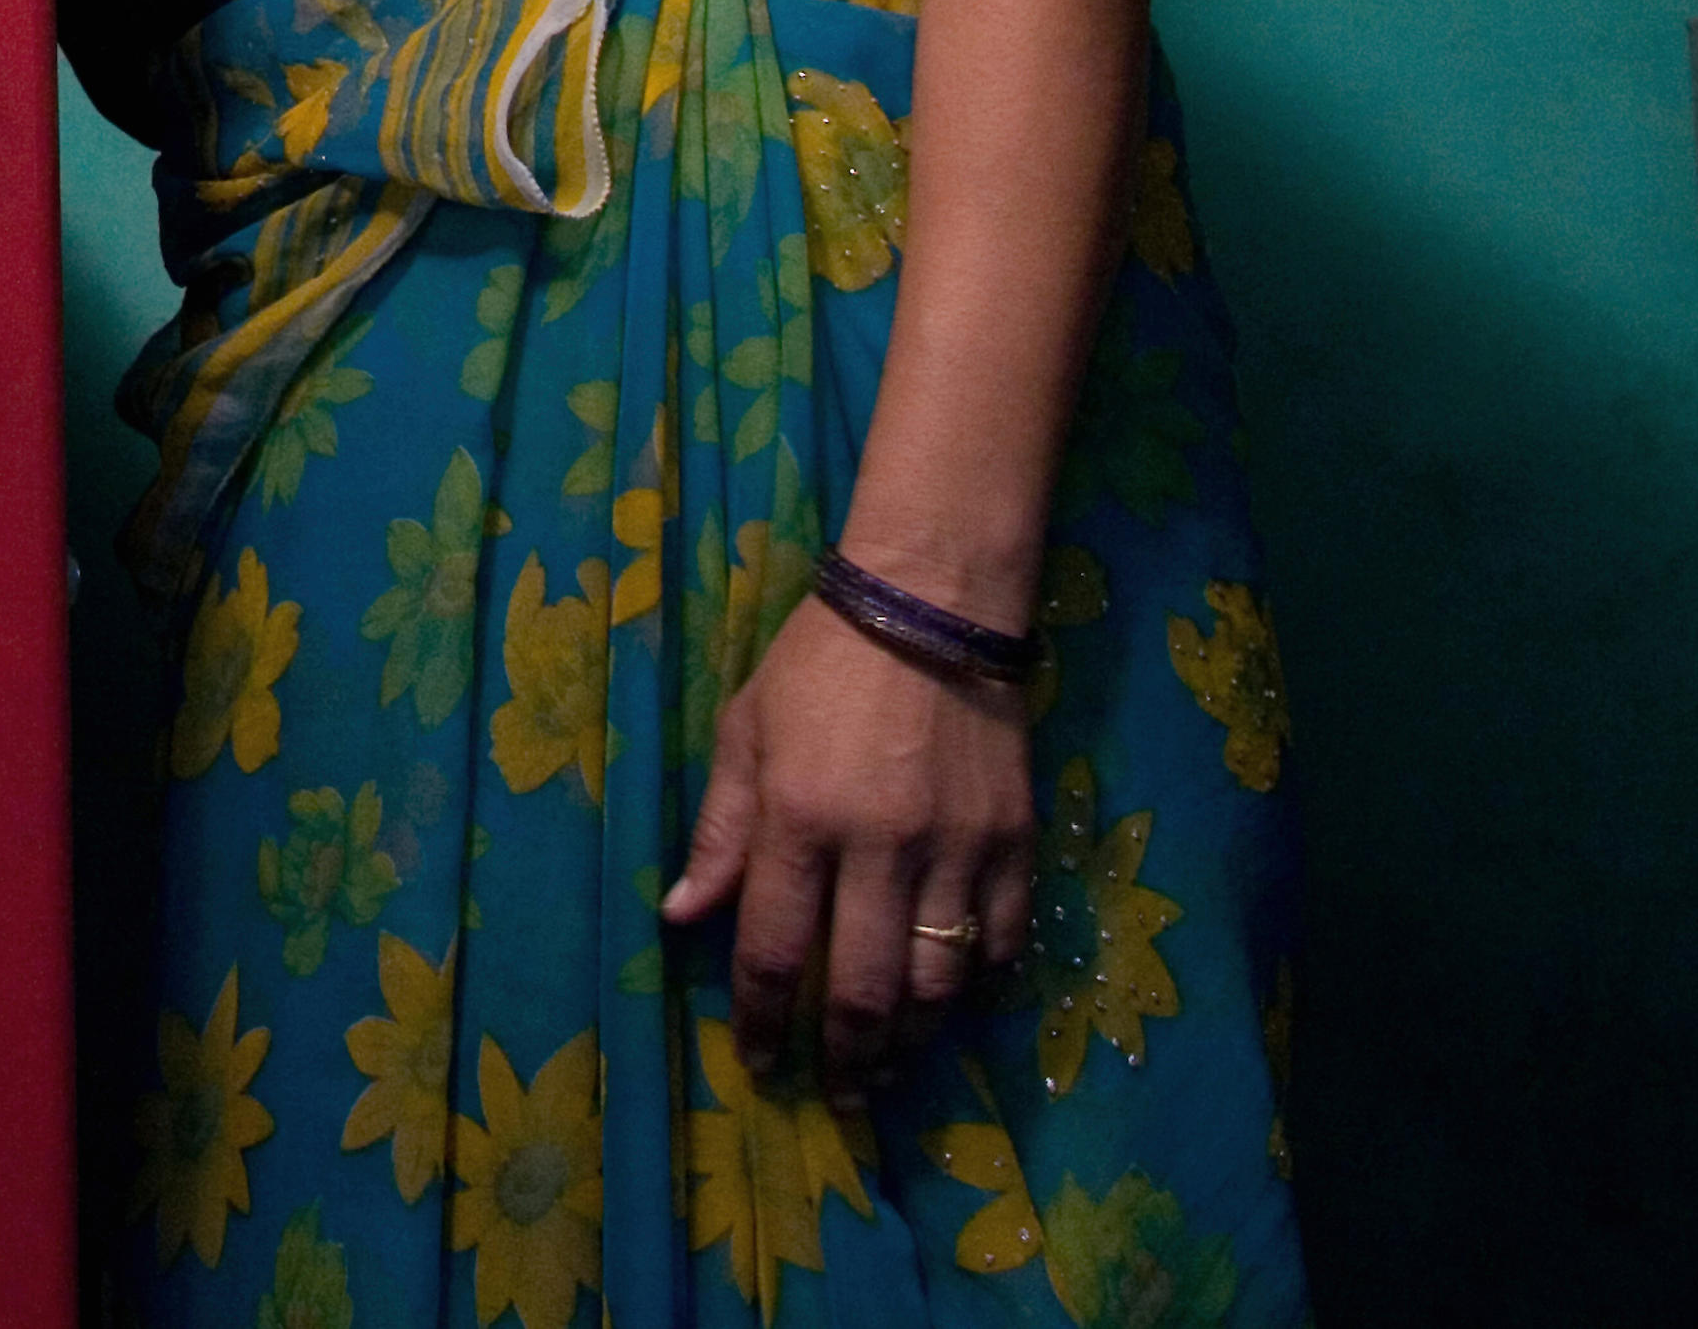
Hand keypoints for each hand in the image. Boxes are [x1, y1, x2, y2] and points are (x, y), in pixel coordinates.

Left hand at [658, 598, 1034, 1104]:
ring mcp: (957, 849)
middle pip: (865, 990)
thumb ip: (721, 832)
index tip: (762, 1063)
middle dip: (848, 1058)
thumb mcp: (745, 730)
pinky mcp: (1015, 840)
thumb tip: (682, 917)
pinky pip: (1001, 939)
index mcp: (799, 819)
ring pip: (939, 980)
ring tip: (894, 1059)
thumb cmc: (819, 663)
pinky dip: (979, 977)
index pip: (776, 951)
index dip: (766, 1020)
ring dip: (914, 1034)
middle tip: (841, 1093)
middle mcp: (879, 847)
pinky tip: (956, 990)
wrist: (932, 605)